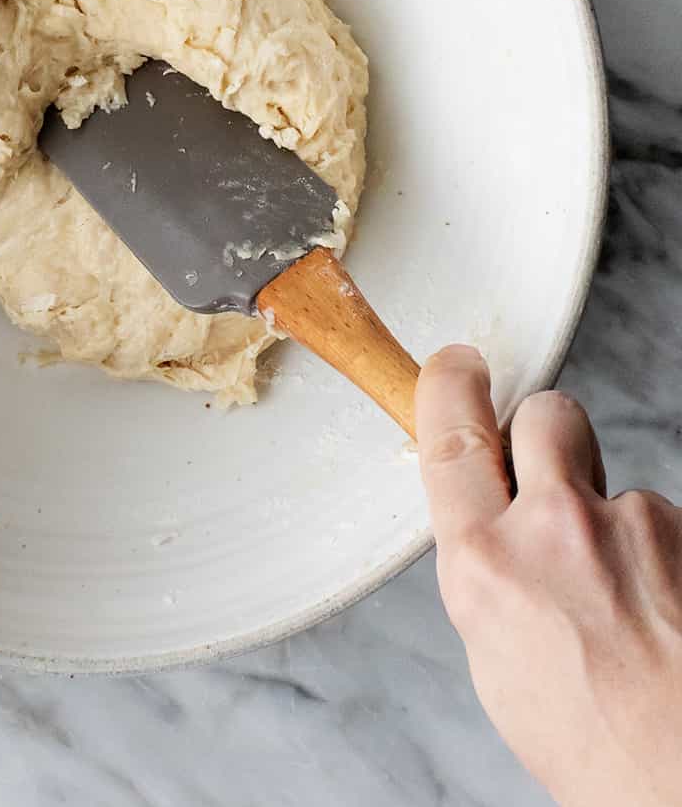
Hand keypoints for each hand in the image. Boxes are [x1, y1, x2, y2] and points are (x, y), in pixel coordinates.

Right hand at [417, 345, 681, 806]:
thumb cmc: (594, 745)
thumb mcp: (497, 659)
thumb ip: (489, 573)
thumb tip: (496, 532)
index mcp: (483, 565)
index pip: (451, 438)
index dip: (449, 387)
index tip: (456, 365)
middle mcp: (553, 529)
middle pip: (544, 415)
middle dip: (548, 434)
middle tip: (557, 481)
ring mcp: (631, 527)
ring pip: (614, 484)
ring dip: (616, 520)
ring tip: (627, 601)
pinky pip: (663, 524)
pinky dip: (662, 558)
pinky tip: (663, 615)